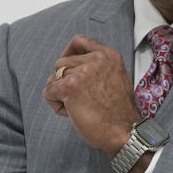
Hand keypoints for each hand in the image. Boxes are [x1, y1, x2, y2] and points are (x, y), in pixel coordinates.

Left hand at [43, 35, 141, 154]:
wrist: (124, 131)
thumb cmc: (119, 112)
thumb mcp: (117, 78)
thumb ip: (100, 67)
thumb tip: (76, 66)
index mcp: (109, 55)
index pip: (80, 41)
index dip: (69, 53)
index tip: (69, 67)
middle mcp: (96, 59)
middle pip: (62, 63)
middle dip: (65, 81)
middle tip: (82, 98)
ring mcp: (82, 72)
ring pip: (53, 78)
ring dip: (61, 94)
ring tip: (79, 107)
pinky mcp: (69, 87)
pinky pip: (49, 92)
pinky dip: (56, 105)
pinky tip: (72, 113)